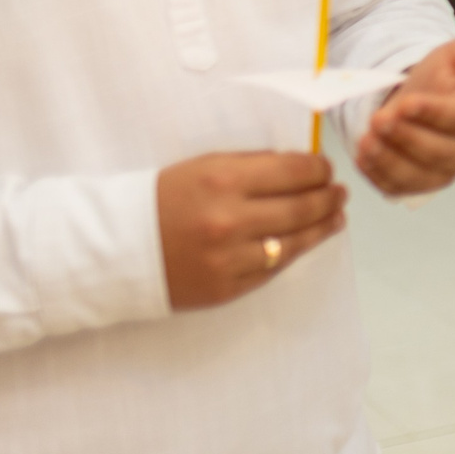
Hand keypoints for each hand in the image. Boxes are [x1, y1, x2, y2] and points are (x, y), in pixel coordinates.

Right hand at [158, 150, 347, 309]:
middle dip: (328, 198)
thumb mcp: (203, 166)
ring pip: (296, 241)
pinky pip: (274, 269)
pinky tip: (304, 241)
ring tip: (335, 216)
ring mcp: (229, 258)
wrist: (115, 248)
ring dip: (323, 226)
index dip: (319, 170)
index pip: (294, 171)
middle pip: (302, 207)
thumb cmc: (162, 199)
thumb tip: (300, 166)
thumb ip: (251, 165)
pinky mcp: (227, 288)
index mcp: (223, 179)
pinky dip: (293, 252)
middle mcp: (230, 219)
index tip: (326, 170)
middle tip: (339, 193)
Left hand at [355, 30, 454, 197]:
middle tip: (379, 120)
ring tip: (366, 140)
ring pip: (416, 174)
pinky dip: (379, 174)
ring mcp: (443, 172)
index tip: (407, 103)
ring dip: (388, 159)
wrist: (418, 99)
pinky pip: (398, 187)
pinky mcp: (418, 185)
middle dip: (405, 136)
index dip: (432, 113)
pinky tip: (365, 156)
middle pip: (437, 152)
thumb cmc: (441, 78)